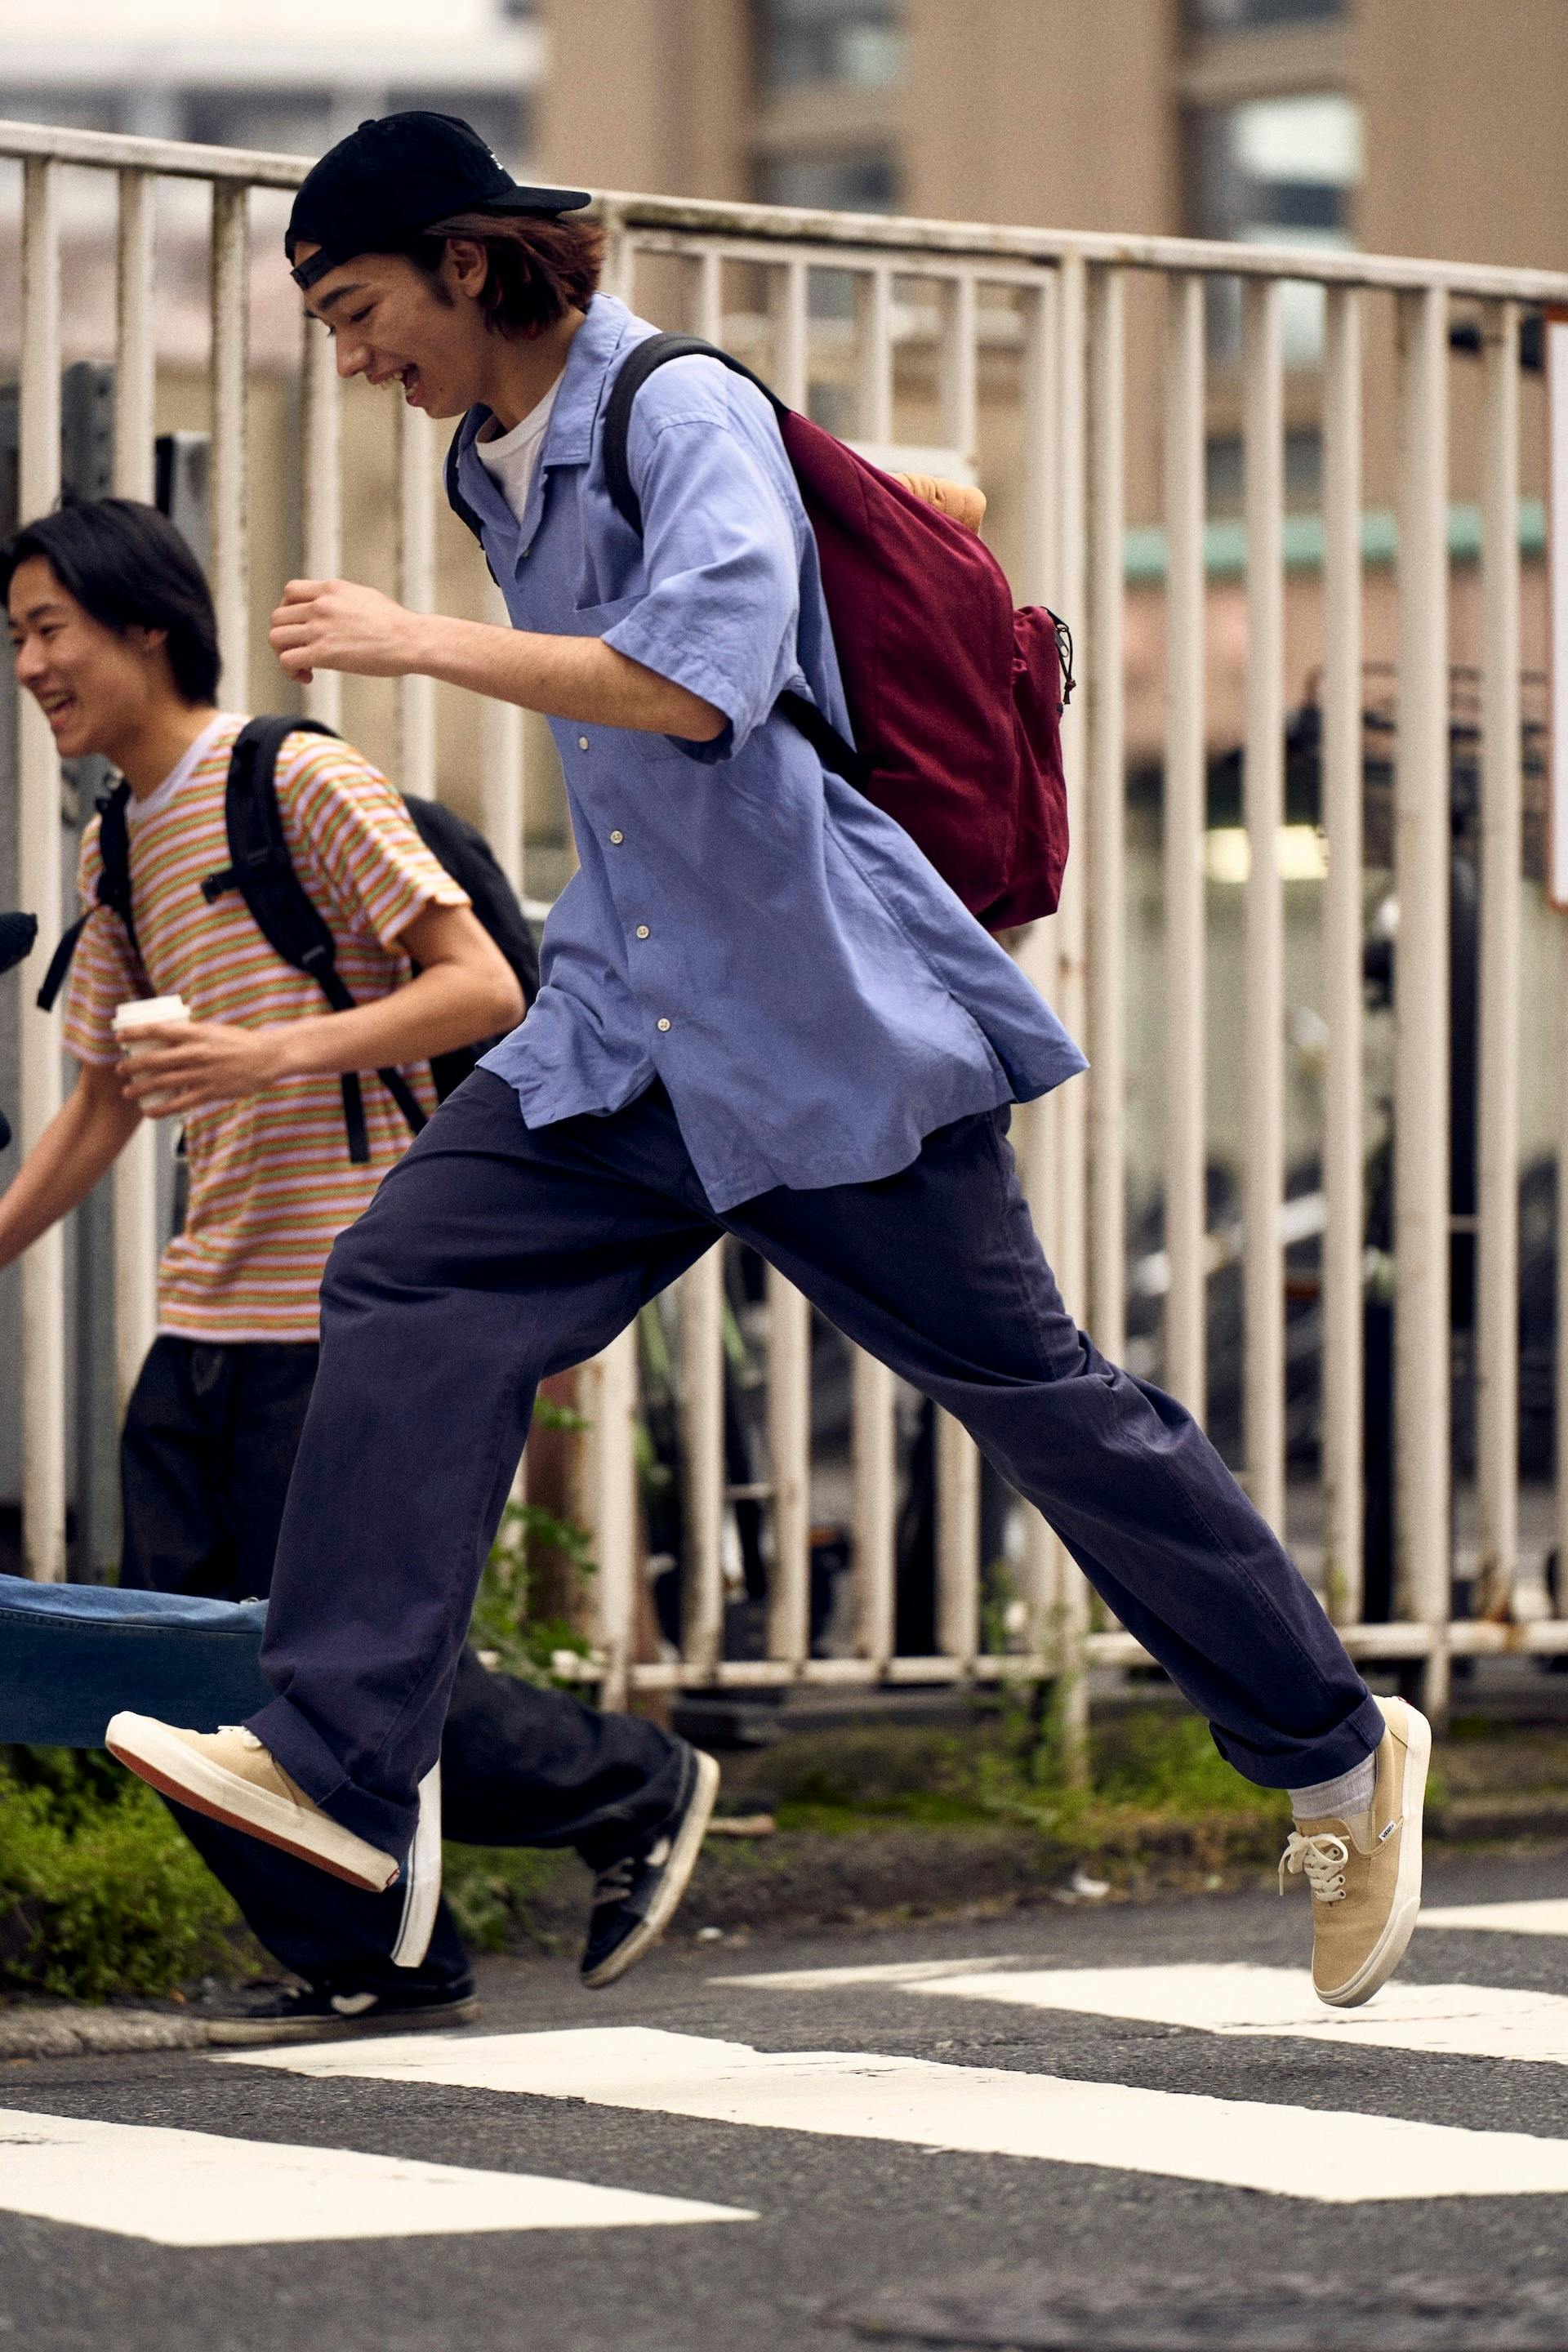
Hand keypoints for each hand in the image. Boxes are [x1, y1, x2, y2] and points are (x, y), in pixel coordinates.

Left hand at [119, 1021, 290, 1117]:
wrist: (267, 1057)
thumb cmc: (239, 1042)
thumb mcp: (212, 1031)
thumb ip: (190, 1036)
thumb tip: (166, 1037)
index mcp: (196, 1033)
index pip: (158, 1030)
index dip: (135, 1033)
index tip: (119, 1037)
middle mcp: (196, 1053)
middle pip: (154, 1059)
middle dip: (132, 1065)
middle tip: (119, 1069)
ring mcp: (202, 1074)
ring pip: (162, 1082)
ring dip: (140, 1088)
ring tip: (127, 1092)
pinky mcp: (209, 1092)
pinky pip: (179, 1103)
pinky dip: (161, 1109)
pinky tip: (149, 1112)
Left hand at [268, 578, 426, 684]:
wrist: (410, 639)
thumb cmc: (395, 624)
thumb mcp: (364, 597)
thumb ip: (341, 600)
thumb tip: (336, 608)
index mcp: (330, 589)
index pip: (289, 592)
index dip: (288, 611)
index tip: (300, 627)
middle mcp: (320, 605)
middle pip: (277, 618)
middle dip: (285, 637)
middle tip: (301, 651)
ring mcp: (320, 628)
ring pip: (276, 638)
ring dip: (284, 654)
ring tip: (303, 666)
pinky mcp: (323, 653)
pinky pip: (287, 660)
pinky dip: (290, 671)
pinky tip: (307, 676)